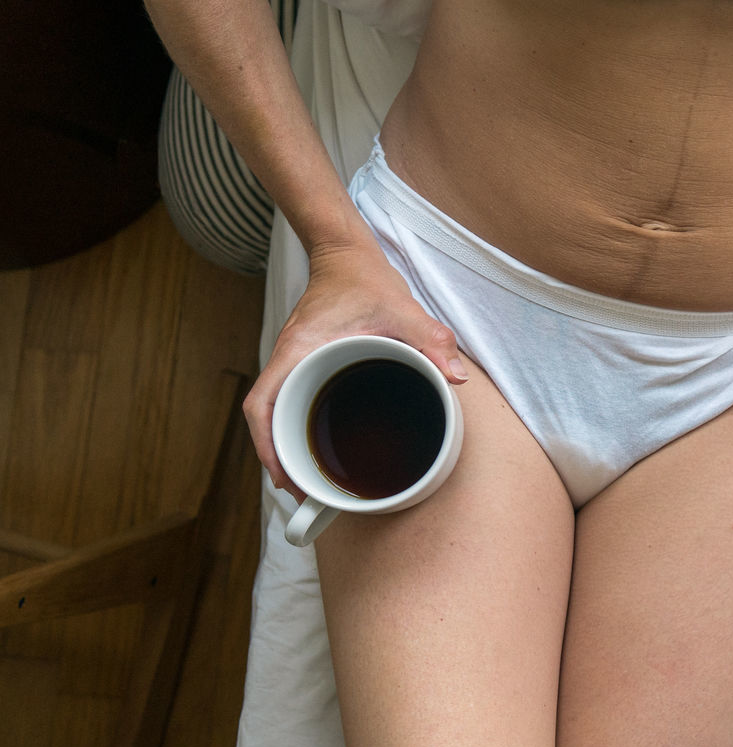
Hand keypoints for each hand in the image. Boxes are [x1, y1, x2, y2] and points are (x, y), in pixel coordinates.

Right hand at [243, 238, 466, 498]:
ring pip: (276, 412)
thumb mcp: (402, 309)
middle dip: (277, 458)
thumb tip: (457, 378)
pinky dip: (298, 426)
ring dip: (286, 446)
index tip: (284, 475)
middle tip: (305, 493)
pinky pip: (291, 400)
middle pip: (266, 418)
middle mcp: (287, 359)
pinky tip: (321, 444)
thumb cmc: (364, 279)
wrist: (345, 254)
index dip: (266, 445)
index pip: (262, 404)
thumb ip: (431, 340)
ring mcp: (292, 362)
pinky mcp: (304, 363)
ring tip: (311, 481)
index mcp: (298, 351)